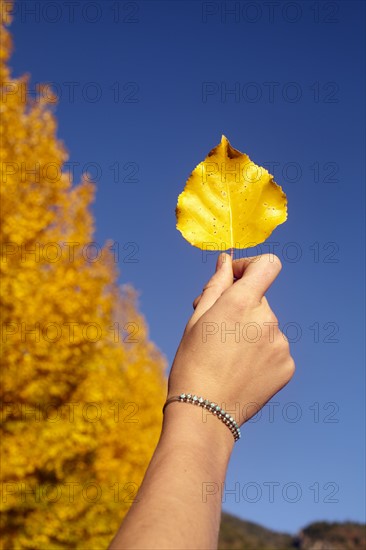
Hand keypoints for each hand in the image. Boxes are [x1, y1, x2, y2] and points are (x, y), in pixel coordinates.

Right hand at [167, 253, 294, 425]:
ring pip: (266, 325)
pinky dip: (261, 353)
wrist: (204, 413)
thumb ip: (217, 285)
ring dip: (250, 331)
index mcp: (242, 302)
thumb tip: (226, 261)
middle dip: (240, 306)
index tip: (234, 278)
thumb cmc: (192, 362)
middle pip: (260, 299)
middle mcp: (268, 320)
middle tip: (216, 329)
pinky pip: (275, 347)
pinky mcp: (288, 365)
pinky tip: (241, 370)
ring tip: (227, 356)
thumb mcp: (197, 319)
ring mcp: (281, 344)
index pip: (267, 265)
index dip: (250, 266)